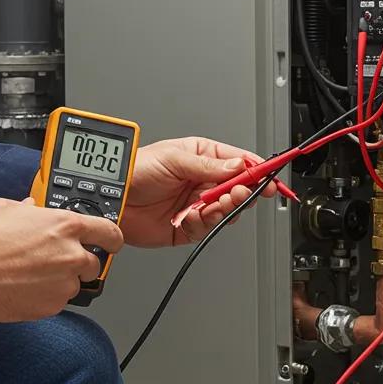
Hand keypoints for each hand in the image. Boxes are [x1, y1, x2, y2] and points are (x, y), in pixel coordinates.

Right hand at [0, 198, 123, 321]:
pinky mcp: (52, 306)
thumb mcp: (3, 208)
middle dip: (79, 262)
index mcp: (65, 226)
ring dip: (60, 280)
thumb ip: (27, 209)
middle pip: (93, 262)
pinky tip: (24, 287)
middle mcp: (71, 255)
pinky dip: (46, 296)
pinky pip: (57, 300)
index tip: (112, 242)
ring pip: (73, 283)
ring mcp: (63, 283)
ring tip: (30, 274)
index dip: (112, 238)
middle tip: (53, 261)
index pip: (108, 232)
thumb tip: (32, 209)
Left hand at [119, 137, 278, 246]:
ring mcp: (197, 204)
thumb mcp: (174, 158)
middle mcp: (202, 181)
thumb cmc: (135, 170)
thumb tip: (237, 167)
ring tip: (225, 200)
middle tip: (247, 191)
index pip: (237, 162)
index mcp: (201, 157)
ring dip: (228, 206)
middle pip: (237, 188)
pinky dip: (209, 221)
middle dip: (244, 190)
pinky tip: (203, 213)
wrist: (113, 197)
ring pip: (226, 209)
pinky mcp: (189, 226)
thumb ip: (209, 166)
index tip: (269, 175)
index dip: (255, 169)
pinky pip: (208, 226)